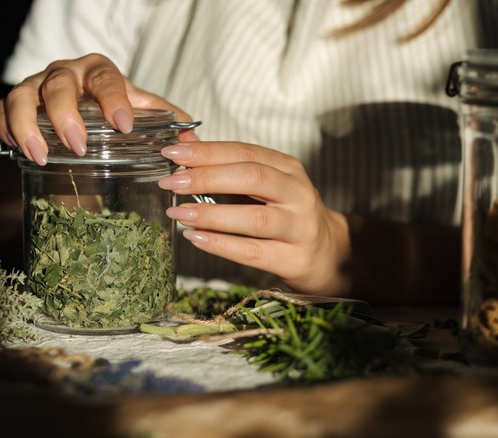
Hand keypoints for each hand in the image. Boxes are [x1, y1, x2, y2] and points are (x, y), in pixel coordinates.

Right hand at [0, 53, 196, 164]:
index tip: (123, 124)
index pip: (107, 78)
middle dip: (66, 115)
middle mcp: (65, 74)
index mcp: (99, 72)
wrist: (81, 108)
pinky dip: (2, 128)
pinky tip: (14, 148)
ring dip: (27, 125)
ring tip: (39, 154)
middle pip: (58, 85)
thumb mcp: (140, 111)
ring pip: (20, 96)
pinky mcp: (13, 104)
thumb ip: (165, 122)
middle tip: (77, 146)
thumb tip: (191, 142)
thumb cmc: (113, 108)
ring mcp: (35, 87)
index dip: (113, 99)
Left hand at [158, 141, 351, 295]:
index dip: (207, 151)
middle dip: (206, 177)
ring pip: (254, 218)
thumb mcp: (264, 184)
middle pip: (252, 177)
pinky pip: (253, 251)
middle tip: (171, 182)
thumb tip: (184, 145)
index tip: (171, 153)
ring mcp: (298, 228)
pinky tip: (196, 238)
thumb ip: (227, 166)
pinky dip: (222, 245)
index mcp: (288, 169)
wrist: (326, 253)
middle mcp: (297, 194)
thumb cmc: (285, 214)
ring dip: (212, 214)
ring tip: (179, 213)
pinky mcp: (293, 258)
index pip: (245, 152)